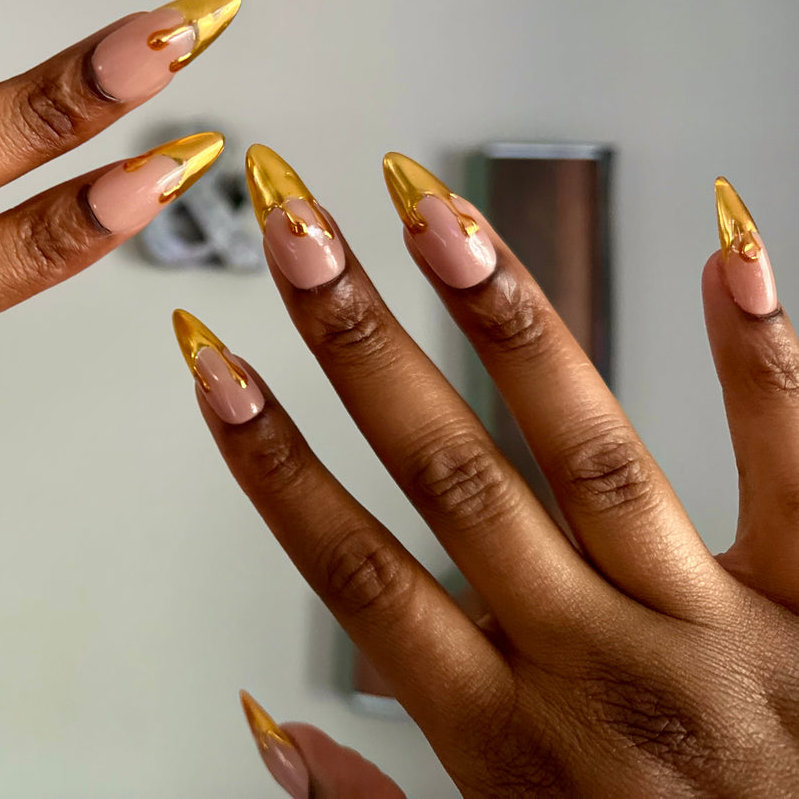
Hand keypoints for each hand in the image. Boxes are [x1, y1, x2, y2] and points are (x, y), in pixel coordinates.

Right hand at [181, 146, 798, 795]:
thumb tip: (275, 731)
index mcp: (507, 741)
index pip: (355, 572)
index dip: (272, 462)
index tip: (215, 363)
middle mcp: (597, 668)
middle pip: (449, 478)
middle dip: (356, 342)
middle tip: (299, 232)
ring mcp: (713, 628)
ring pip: (587, 451)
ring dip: (502, 323)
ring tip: (438, 216)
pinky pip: (791, 469)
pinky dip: (756, 359)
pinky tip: (725, 253)